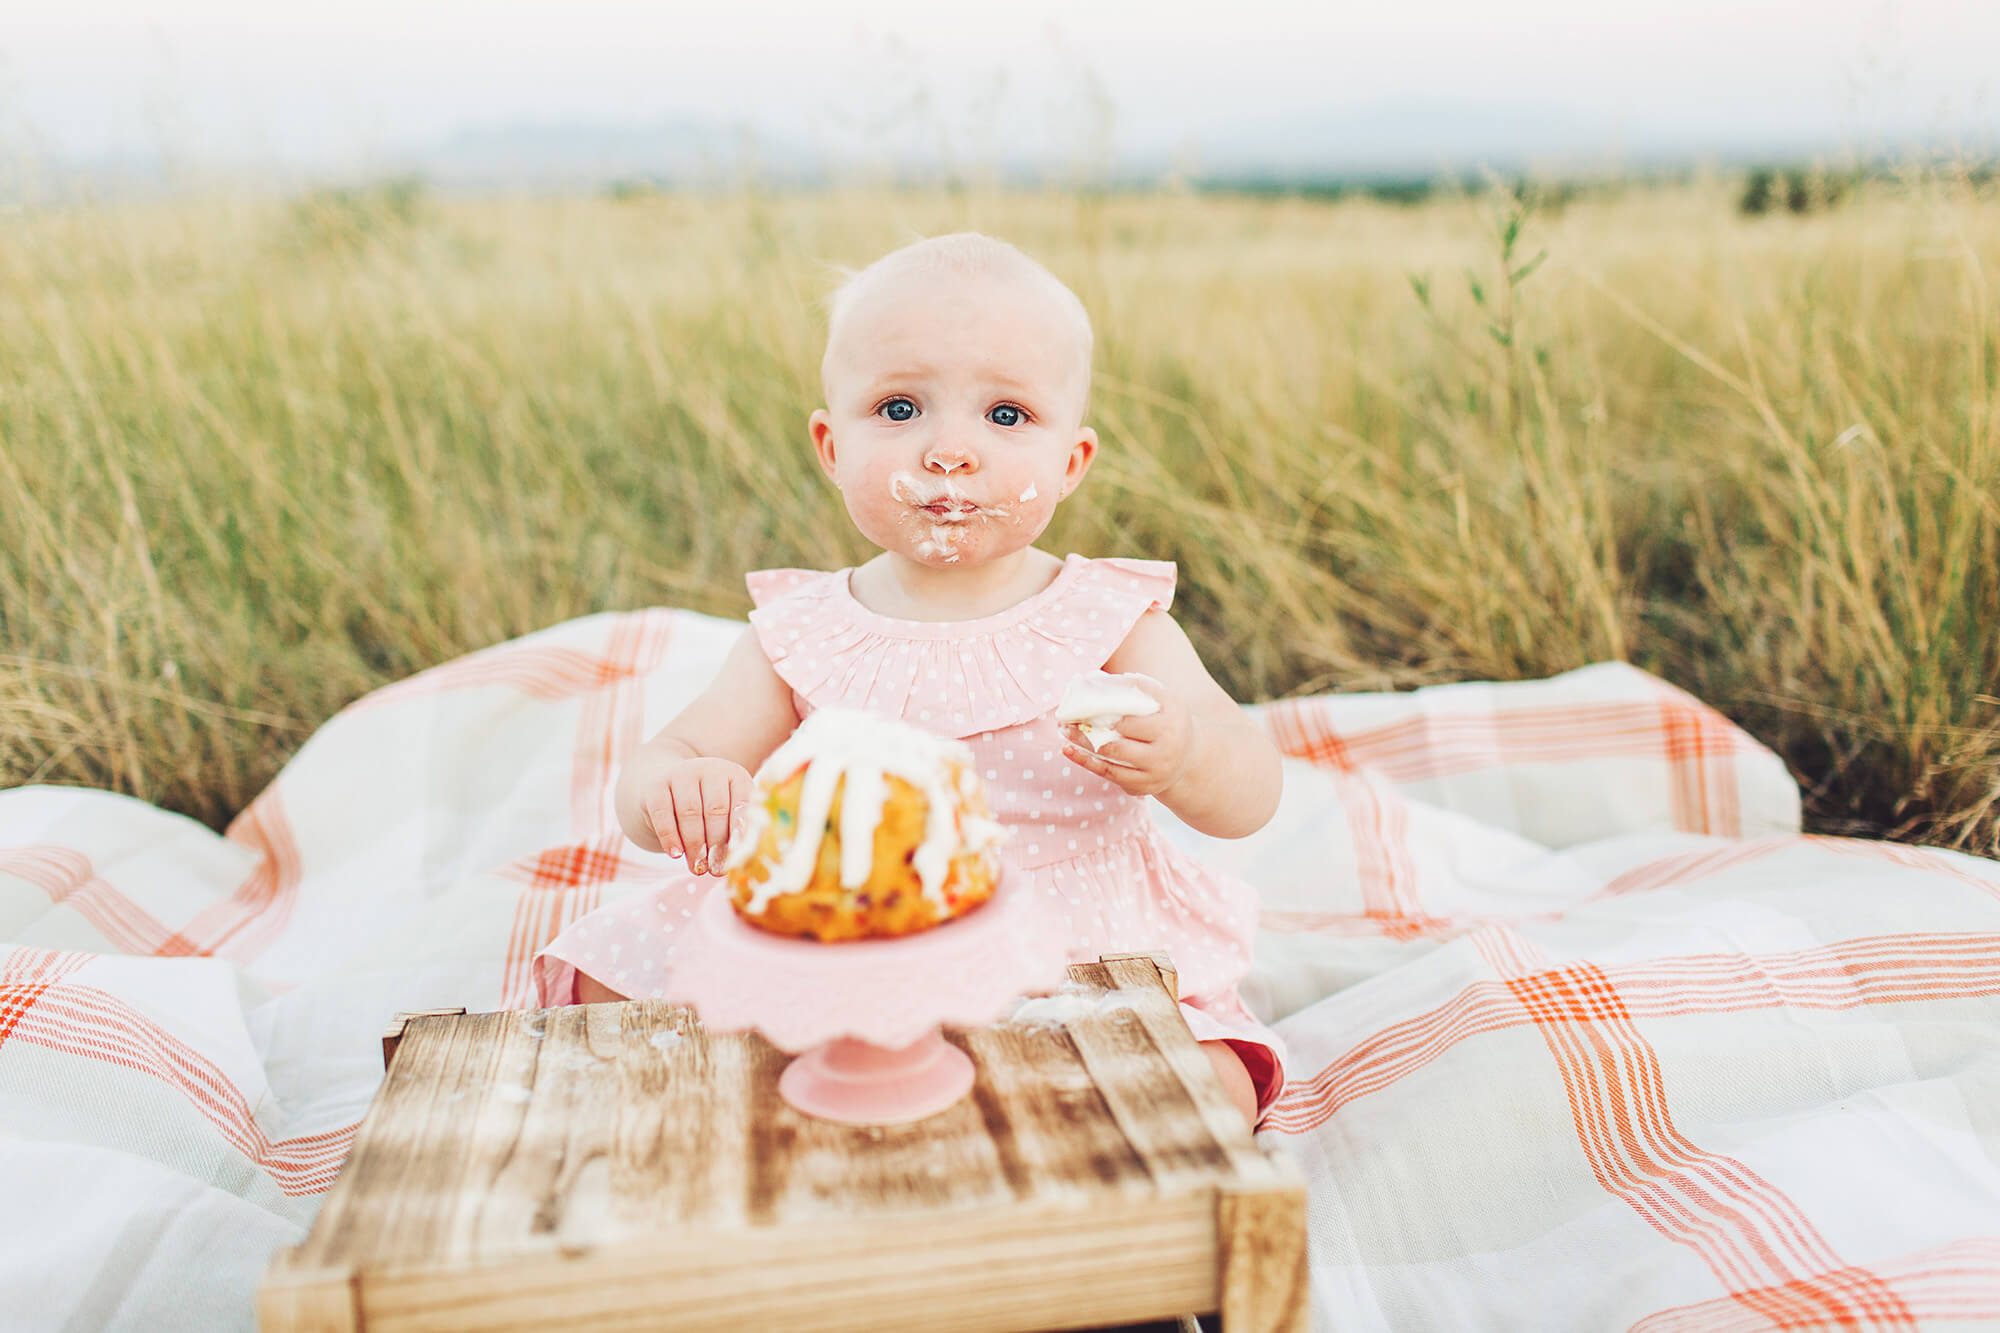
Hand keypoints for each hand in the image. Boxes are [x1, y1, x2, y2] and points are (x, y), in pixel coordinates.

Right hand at [637, 757, 753, 875]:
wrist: (668, 788)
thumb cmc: (706, 809)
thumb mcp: (726, 813)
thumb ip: (736, 831)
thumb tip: (740, 861)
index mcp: (735, 775)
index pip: (742, 804)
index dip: (741, 833)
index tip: (740, 857)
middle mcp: (709, 769)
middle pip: (716, 809)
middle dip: (717, 844)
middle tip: (716, 869)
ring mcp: (681, 774)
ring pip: (690, 812)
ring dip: (694, 844)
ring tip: (697, 868)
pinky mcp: (656, 786)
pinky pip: (663, 813)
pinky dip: (670, 837)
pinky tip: (676, 855)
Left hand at [1057, 673, 1197, 797]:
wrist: (1190, 758)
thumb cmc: (1170, 720)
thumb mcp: (1167, 700)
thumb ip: (1142, 687)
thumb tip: (1106, 679)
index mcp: (1170, 726)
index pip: (1131, 722)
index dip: (1106, 716)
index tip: (1085, 707)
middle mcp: (1164, 753)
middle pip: (1117, 745)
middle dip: (1088, 732)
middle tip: (1066, 720)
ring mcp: (1154, 774)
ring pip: (1110, 761)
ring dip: (1082, 748)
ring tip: (1064, 732)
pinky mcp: (1143, 788)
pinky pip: (1110, 775)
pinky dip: (1087, 763)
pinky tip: (1069, 751)